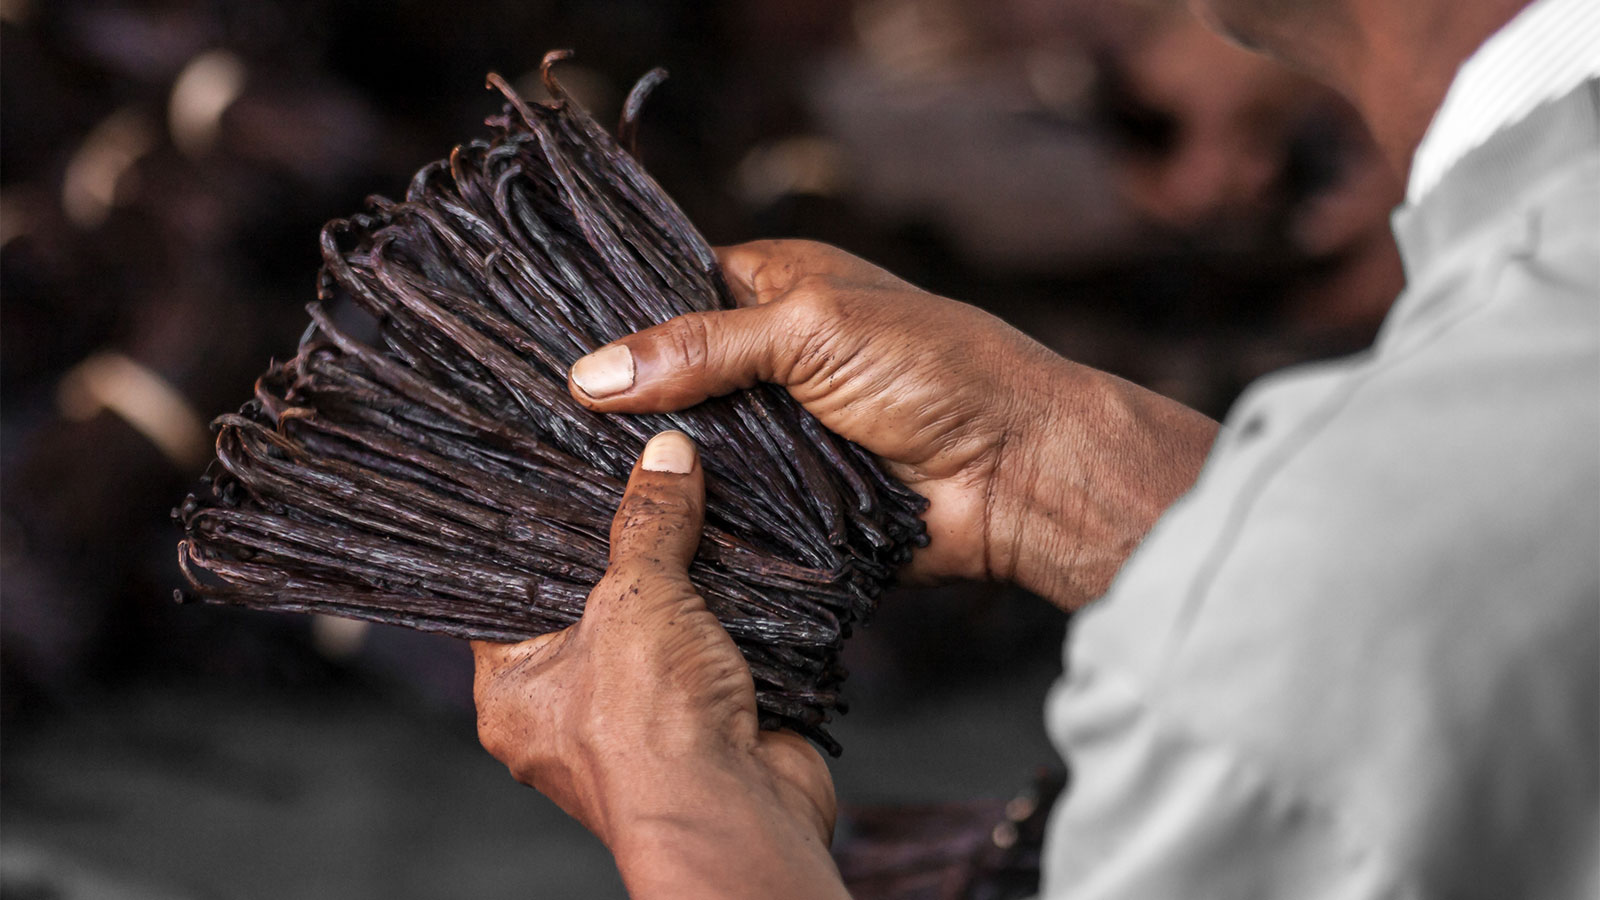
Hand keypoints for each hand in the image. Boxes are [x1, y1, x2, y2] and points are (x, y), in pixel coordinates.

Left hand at [473, 431, 847, 898]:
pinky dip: (734, 614)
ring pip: (660, 625)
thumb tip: (665, 456)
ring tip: (700, 505)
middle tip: (641, 478)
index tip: (564, 478)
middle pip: (594, 604)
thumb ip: (647, 523)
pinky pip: (714, 648)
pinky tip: (748, 563)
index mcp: (514, 691)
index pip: (509, 595)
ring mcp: (642, 718)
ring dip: (689, 581)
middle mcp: (569, 710)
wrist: (737, 815)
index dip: (539, 537)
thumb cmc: (649, 731)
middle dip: (628, 550)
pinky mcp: (706, 719)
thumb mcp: (635, 599)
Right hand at [567, 240, 1217, 608]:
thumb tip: (592, 373)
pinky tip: (622, 521)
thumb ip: (701, 347)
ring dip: (649, 462)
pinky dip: (685, 513)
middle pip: (668, 377)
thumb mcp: (811, 331)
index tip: (536, 343)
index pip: (669, 290)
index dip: (614, 316)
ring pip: (687, 446)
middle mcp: (766, 359)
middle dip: (619, 401)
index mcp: (774, 289)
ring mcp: (774, 433)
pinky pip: (718, 505)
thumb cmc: (938, 370)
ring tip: (553, 476)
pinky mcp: (784, 500)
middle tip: (527, 420)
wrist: (1016, 473)